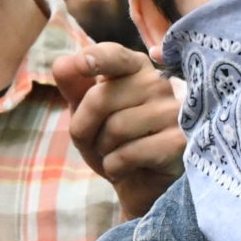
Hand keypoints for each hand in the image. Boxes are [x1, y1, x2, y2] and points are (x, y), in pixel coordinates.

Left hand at [53, 45, 185, 220]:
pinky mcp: (179, 143)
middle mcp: (159, 83)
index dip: (96, 58)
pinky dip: (115, 167)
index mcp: (135, 69)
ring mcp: (173, 112)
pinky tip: (125, 169)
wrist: (141, 185)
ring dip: (102, 151)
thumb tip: (61, 63)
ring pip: (115, 128)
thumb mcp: (86, 114)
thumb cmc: (113, 142)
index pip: (114, 56)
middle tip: (95, 142)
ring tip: (114, 154)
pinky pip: (129, 154)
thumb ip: (74, 87)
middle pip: (101, 98)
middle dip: (84, 128)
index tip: (81, 63)